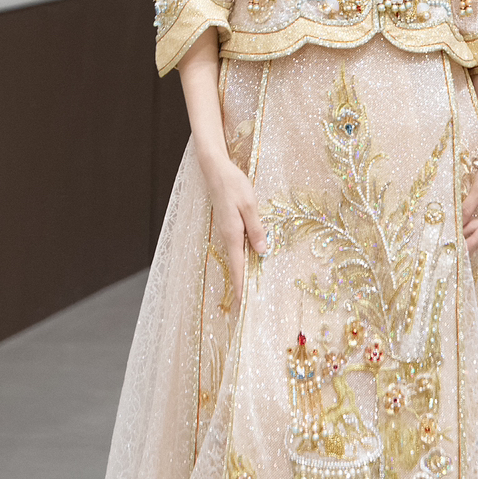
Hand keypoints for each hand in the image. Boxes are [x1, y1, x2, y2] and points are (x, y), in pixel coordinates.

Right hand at [198, 151, 267, 306]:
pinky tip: (248, 266)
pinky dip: (240, 261)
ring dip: (241, 275)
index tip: (244, 305)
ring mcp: (226, 232)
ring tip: (248, 294)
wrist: (215, 170)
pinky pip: (235, 249)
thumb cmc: (233, 184)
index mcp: (232, 234)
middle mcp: (227, 236)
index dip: (242, 286)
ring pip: (235, 259)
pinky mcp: (228, 226)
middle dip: (241, 287)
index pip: (238, 267)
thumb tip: (262, 251)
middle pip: (235, 267)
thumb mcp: (249, 205)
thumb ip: (256, 229)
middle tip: (247, 308)